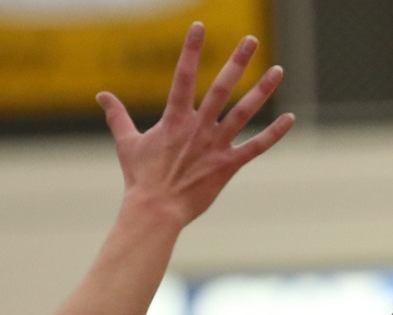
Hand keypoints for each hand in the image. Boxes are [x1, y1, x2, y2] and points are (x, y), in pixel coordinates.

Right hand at [98, 24, 293, 224]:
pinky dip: (274, 134)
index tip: (200, 26)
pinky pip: (256, 147)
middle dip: (237, 61)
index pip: (183, 75)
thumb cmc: (140, 179)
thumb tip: (101, 95)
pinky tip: (290, 119)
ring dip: (262, 90)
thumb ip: (118, 116)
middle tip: (252, 39)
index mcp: (174, 118)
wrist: (156, 211)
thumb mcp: (126, 143)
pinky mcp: (228, 166)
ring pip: (244, 112)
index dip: (191, 49)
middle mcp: (198, 127)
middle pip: (221, 87)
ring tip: (278, 70)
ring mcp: (215, 146)